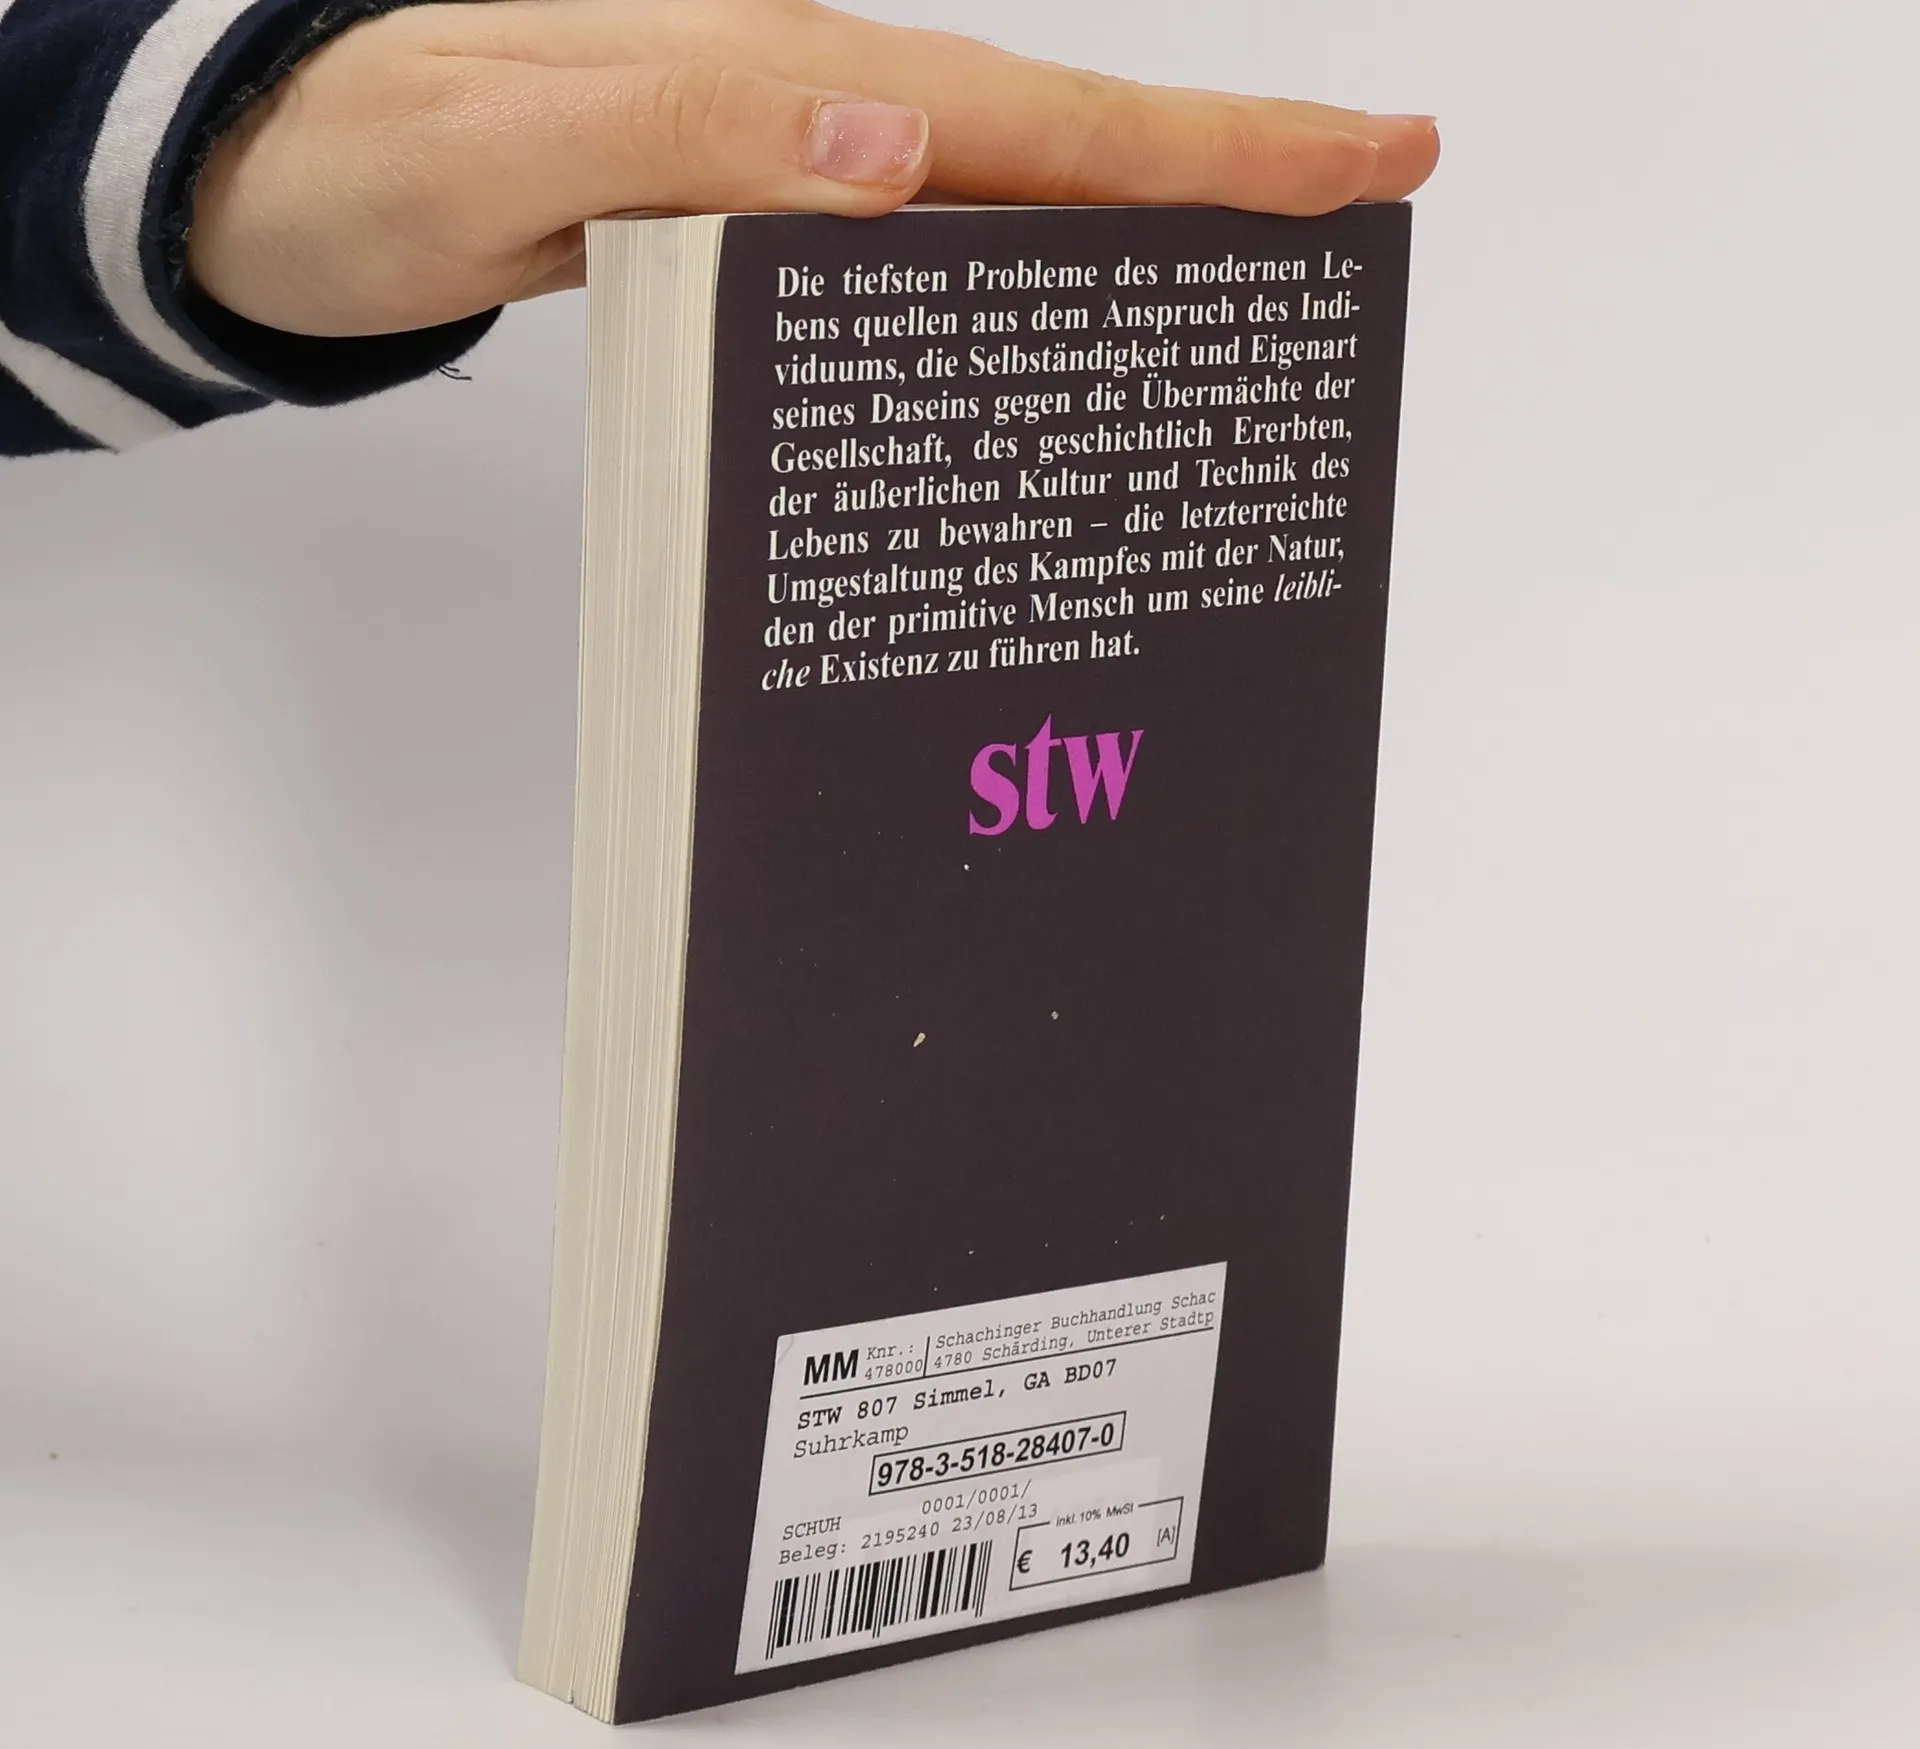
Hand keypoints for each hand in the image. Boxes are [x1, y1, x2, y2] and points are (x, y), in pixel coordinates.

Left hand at [186, 0, 1437, 337]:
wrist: (278, 170)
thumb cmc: (372, 156)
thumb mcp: (508, 144)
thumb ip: (687, 141)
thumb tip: (891, 142)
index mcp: (787, 84)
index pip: (1041, 117)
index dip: (1209, 148)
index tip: (1365, 157)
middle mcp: (810, 114)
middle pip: (1058, 149)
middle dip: (1222, 185)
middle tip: (1364, 213)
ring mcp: (789, 170)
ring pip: (1000, 204)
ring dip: (1127, 245)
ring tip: (1246, 296)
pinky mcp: (753, 227)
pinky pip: (916, 258)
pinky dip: (1004, 291)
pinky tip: (1040, 337)